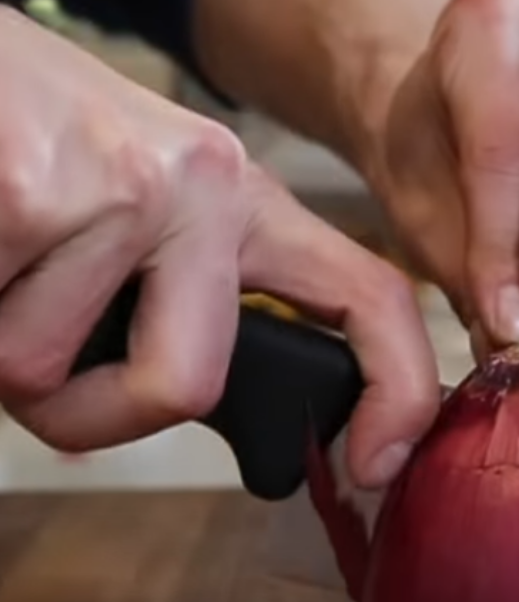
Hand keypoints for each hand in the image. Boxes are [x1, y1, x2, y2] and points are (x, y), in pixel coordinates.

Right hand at [0, 8, 438, 488]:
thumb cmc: (36, 137)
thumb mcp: (140, 205)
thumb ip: (179, 294)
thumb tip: (183, 402)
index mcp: (242, 202)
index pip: (371, 297)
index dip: (396, 391)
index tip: (376, 464)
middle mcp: (205, 188)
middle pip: (185, 388)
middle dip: (91, 412)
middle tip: (40, 360)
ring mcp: (127, 187)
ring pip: (45, 372)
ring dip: (0, 349)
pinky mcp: (33, 188)